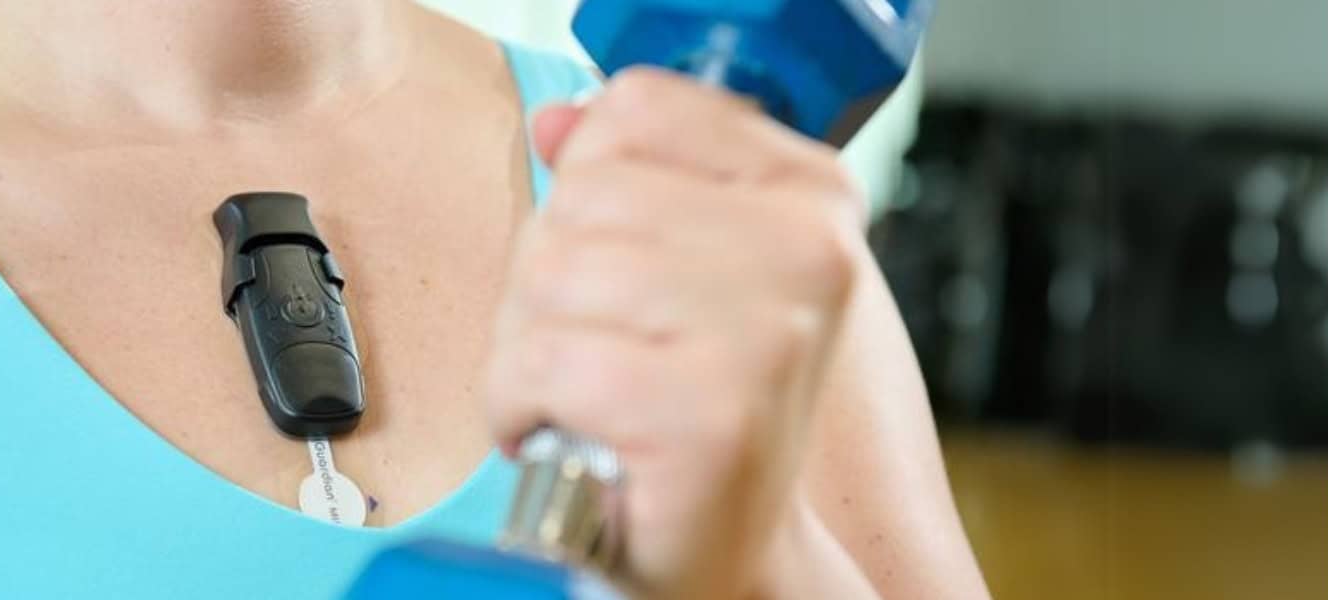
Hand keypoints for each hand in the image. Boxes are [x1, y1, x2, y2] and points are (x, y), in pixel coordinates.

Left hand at [484, 67, 869, 597]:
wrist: (725, 551)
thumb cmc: (691, 409)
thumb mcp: (671, 270)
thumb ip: (622, 177)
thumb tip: (557, 121)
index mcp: (808, 192)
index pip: (638, 107)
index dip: (586, 184)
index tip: (616, 255)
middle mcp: (808, 249)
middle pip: (583, 193)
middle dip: (548, 278)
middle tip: (593, 343)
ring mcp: (767, 331)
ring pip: (554, 271)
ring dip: (529, 343)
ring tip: (580, 388)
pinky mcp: (710, 414)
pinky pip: (544, 359)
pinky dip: (519, 402)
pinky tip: (561, 427)